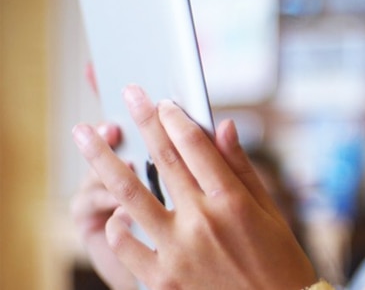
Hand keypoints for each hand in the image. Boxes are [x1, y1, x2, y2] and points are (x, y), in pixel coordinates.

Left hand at [72, 84, 317, 289]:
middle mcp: (202, 221)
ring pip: (129, 195)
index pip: (195, 146)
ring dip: (103, 160)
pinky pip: (125, 242)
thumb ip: (240, 168)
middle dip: (142, 122)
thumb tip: (222, 126)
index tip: (160, 100)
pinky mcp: (162, 278)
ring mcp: (177, 250)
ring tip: (84, 137)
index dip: (174, 118)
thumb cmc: (278, 261)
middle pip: (162, 159)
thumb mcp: (270, 211)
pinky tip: (116, 209)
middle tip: (127, 95)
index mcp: (233, 201)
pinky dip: (117, 222)